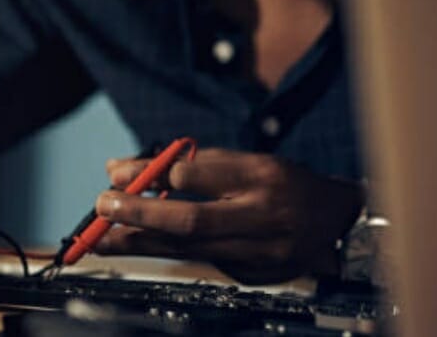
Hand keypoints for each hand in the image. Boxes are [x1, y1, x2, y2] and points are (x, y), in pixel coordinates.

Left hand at [94, 148, 362, 283]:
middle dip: (140, 215)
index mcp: (260, 175)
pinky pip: (204, 261)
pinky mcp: (255, 275)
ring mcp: (260, 252)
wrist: (335, 221)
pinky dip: (171, 252)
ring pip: (190, 249)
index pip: (199, 174)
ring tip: (101, 238)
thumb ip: (185, 163)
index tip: (116, 175)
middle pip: (193, 220)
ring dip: (140, 243)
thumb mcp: (240, 161)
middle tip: (102, 207)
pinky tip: (143, 246)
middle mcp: (262, 215)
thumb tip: (120, 169)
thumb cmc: (278, 183)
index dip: (153, 175)